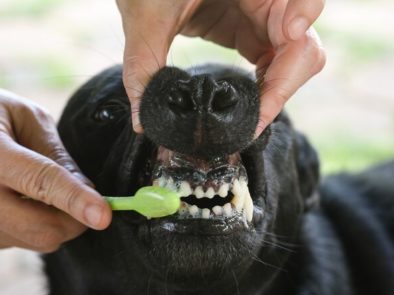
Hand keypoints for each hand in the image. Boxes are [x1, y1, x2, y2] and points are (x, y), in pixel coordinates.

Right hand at [0, 90, 110, 251]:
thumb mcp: (26, 118)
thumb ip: (56, 154)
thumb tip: (89, 189)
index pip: (40, 181)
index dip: (75, 200)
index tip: (104, 216)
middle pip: (41, 228)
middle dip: (76, 219)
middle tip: (89, 201)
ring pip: (36, 239)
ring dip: (57, 221)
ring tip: (41, 189)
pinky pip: (22, 241)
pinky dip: (37, 226)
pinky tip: (25, 201)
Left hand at [116, 0, 325, 136]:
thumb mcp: (144, 19)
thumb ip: (143, 66)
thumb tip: (144, 122)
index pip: (301, 1)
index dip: (303, 19)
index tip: (288, 36)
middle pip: (304, 44)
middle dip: (284, 83)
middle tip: (255, 118)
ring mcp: (260, 18)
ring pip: (294, 59)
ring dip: (277, 91)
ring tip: (250, 119)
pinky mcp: (250, 31)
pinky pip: (274, 63)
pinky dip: (267, 89)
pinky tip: (248, 106)